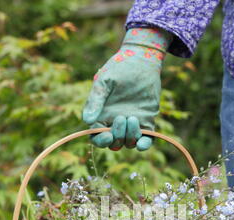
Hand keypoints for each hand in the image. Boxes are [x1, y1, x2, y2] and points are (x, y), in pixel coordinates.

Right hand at [82, 27, 172, 150]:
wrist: (141, 60)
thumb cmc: (118, 69)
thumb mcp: (104, 82)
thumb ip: (95, 100)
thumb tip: (87, 120)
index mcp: (101, 117)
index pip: (97, 137)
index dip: (101, 141)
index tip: (107, 135)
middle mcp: (115, 124)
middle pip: (113, 143)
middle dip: (117, 136)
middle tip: (121, 118)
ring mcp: (131, 125)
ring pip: (128, 143)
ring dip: (130, 137)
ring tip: (132, 118)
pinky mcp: (146, 122)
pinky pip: (145, 140)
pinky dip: (144, 145)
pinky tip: (142, 144)